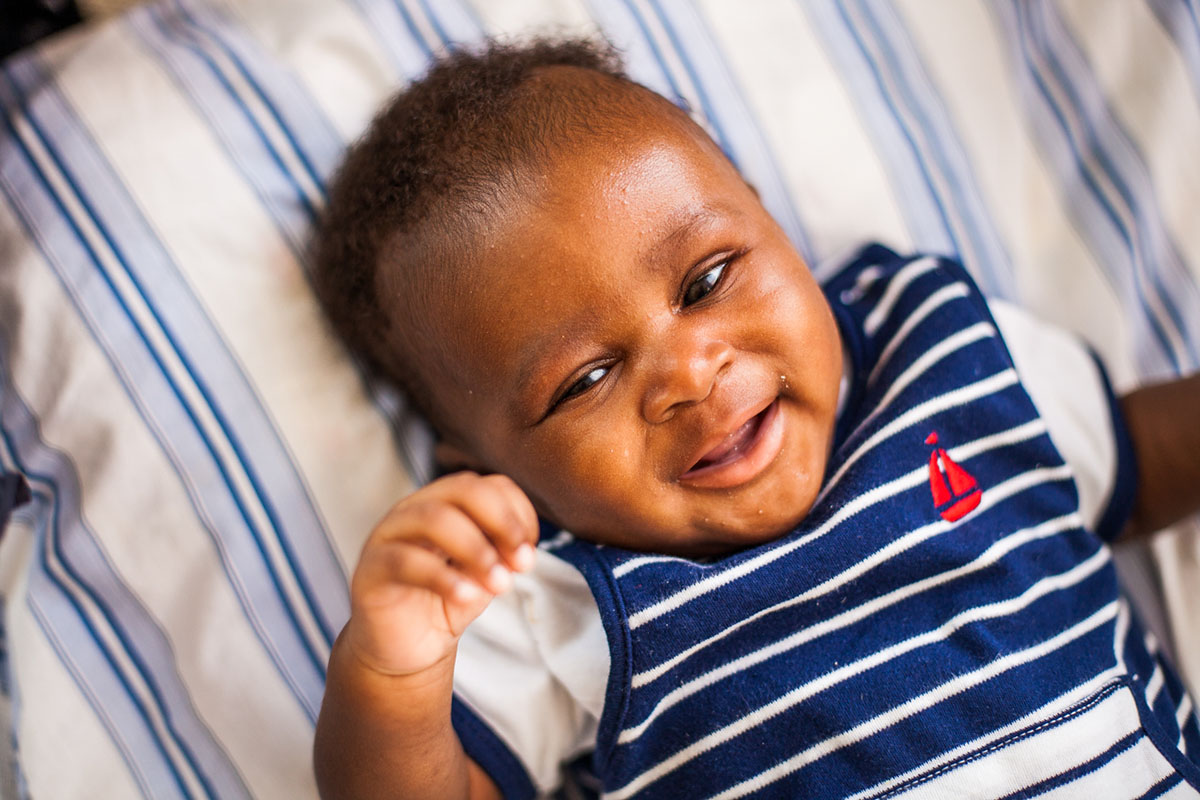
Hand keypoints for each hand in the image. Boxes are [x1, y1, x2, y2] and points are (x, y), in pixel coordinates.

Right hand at [340, 472, 537, 678]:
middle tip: (522, 563)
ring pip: (433, 519)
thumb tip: (521, 553)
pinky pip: (405, 561)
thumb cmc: (445, 603)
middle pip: (463, 490)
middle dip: (502, 523)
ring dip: (476, 549)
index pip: (488, 485)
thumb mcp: (484, 576)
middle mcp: (416, 510)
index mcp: (447, 504)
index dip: (518, 513)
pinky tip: (467, 596)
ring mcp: (389, 535)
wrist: (404, 650)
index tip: (530, 552)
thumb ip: (502, 558)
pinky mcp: (370, 569)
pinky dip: (444, 578)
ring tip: (500, 584)